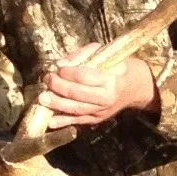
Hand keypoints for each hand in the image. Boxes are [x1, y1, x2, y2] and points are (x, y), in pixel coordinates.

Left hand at [41, 50, 156, 128]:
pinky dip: (62, 122)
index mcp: (110, 79)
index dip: (67, 72)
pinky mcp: (96, 119)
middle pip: (77, 94)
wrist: (134, 87)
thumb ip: (82, 55)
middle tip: (47, 79)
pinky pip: (77, 121)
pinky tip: (50, 121)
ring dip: (56, 104)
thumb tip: (60, 63)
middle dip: (58, 87)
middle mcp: (106, 97)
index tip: (57, 67)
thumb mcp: (104, 53)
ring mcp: (101, 111)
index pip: (83, 77)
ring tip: (42, 98)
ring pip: (75, 109)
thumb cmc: (117, 65)